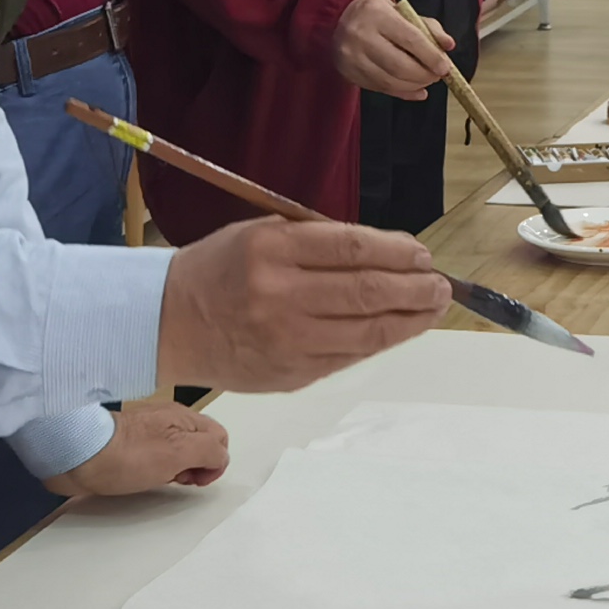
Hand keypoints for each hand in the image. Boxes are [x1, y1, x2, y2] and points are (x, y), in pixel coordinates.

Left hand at [40, 398, 231, 499]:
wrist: (77, 454)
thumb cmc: (125, 455)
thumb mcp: (178, 453)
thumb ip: (209, 451)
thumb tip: (219, 458)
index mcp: (183, 417)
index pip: (219, 436)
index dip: (215, 462)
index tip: (196, 478)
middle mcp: (168, 419)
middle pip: (201, 443)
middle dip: (198, 465)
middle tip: (178, 479)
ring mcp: (148, 431)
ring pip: (180, 451)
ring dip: (178, 469)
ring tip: (161, 479)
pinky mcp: (130, 444)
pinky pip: (157, 456)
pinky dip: (158, 469)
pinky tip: (145, 477)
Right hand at [156, 216, 453, 392]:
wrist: (168, 323)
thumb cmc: (219, 271)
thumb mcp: (260, 234)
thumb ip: (316, 243)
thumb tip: (385, 255)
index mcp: (272, 249)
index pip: (353, 248)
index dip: (397, 252)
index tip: (421, 254)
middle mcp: (280, 295)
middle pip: (368, 292)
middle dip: (416, 289)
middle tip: (441, 285)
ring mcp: (286, 340)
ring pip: (367, 333)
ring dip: (410, 320)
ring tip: (433, 308)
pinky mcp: (290, 374)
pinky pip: (348, 358)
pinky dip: (378, 343)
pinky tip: (397, 331)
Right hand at [332, 0, 454, 99]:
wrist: (340, 17)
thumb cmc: (377, 14)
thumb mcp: (402, 11)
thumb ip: (428, 27)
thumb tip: (448, 45)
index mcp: (378, 16)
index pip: (410, 39)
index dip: (431, 56)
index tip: (445, 67)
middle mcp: (362, 37)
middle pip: (399, 65)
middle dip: (424, 75)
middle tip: (437, 76)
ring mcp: (353, 58)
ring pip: (390, 81)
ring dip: (414, 86)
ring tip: (426, 81)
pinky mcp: (349, 74)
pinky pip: (380, 89)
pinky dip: (402, 93)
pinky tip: (415, 91)